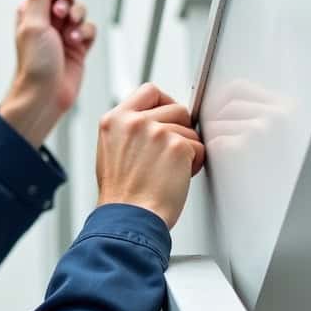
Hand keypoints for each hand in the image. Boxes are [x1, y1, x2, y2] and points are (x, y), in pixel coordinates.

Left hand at [0, 0, 97, 147]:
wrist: (44, 96)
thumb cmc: (34, 64)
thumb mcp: (33, 25)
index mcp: (31, 14)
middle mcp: (48, 22)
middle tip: (62, 10)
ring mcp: (64, 35)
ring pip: (80, 11)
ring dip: (78, 17)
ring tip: (69, 34)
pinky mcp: (78, 48)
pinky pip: (89, 30)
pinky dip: (86, 33)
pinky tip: (77, 43)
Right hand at [95, 83, 204, 228]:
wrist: (128, 219)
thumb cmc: (121, 195)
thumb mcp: (111, 152)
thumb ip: (129, 130)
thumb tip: (154, 122)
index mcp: (114, 120)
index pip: (149, 92)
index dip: (164, 104)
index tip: (168, 119)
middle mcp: (134, 122)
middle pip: (176, 108)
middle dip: (179, 130)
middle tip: (168, 155)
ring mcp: (156, 132)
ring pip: (189, 129)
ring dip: (186, 150)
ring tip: (168, 171)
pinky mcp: (176, 146)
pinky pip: (199, 148)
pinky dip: (194, 165)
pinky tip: (176, 178)